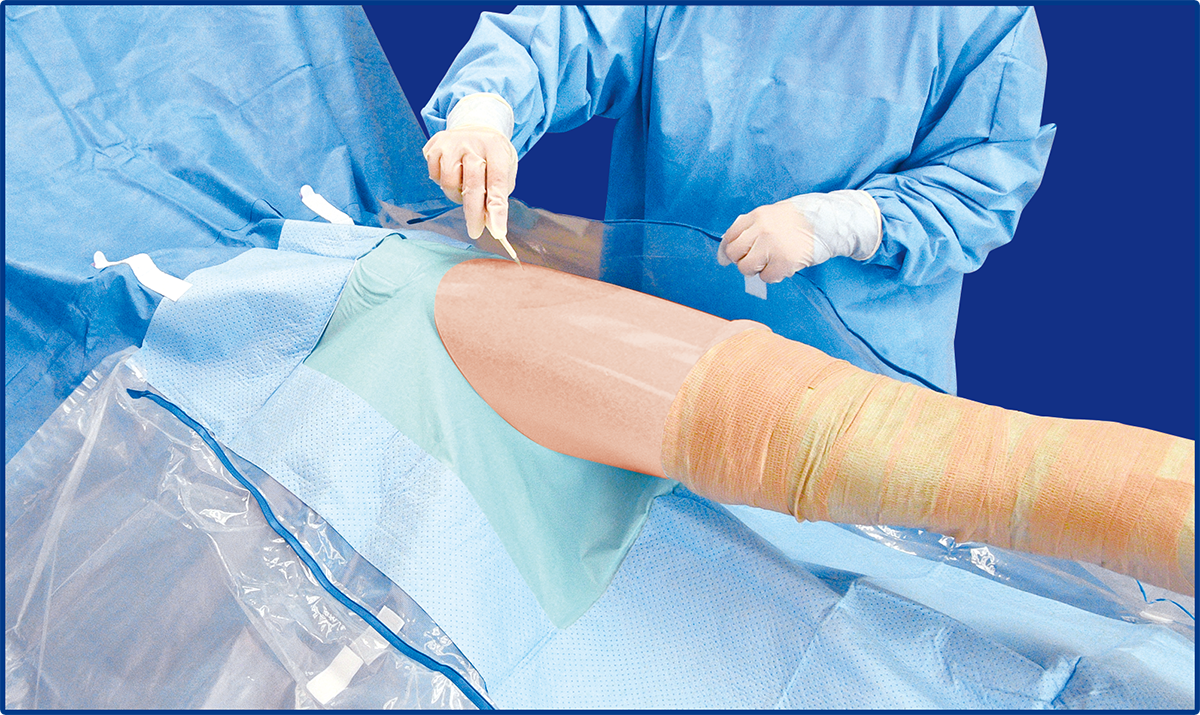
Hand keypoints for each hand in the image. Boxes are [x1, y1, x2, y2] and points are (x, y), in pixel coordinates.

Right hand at [423, 125, 517, 240]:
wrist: (476, 127)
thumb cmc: (493, 157)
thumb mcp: (504, 170)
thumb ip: (497, 195)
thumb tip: (489, 224)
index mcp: (496, 148)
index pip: (497, 183)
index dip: (497, 210)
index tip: (497, 232)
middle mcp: (473, 142)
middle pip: (472, 184)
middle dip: (474, 213)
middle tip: (475, 231)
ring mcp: (452, 142)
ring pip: (449, 183)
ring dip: (456, 196)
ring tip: (464, 189)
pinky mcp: (435, 145)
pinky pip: (435, 175)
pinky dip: (443, 182)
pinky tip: (453, 174)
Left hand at [718, 190, 882, 282]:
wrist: (829, 221)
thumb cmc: (799, 220)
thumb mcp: (773, 214)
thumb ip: (751, 228)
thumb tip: (725, 253)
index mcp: (757, 216)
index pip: (730, 236)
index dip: (727, 250)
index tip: (727, 258)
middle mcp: (761, 229)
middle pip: (735, 253)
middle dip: (742, 260)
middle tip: (756, 261)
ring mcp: (772, 246)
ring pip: (746, 268)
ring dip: (757, 269)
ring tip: (771, 263)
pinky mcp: (784, 262)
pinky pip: (766, 277)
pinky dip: (773, 275)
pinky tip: (784, 266)